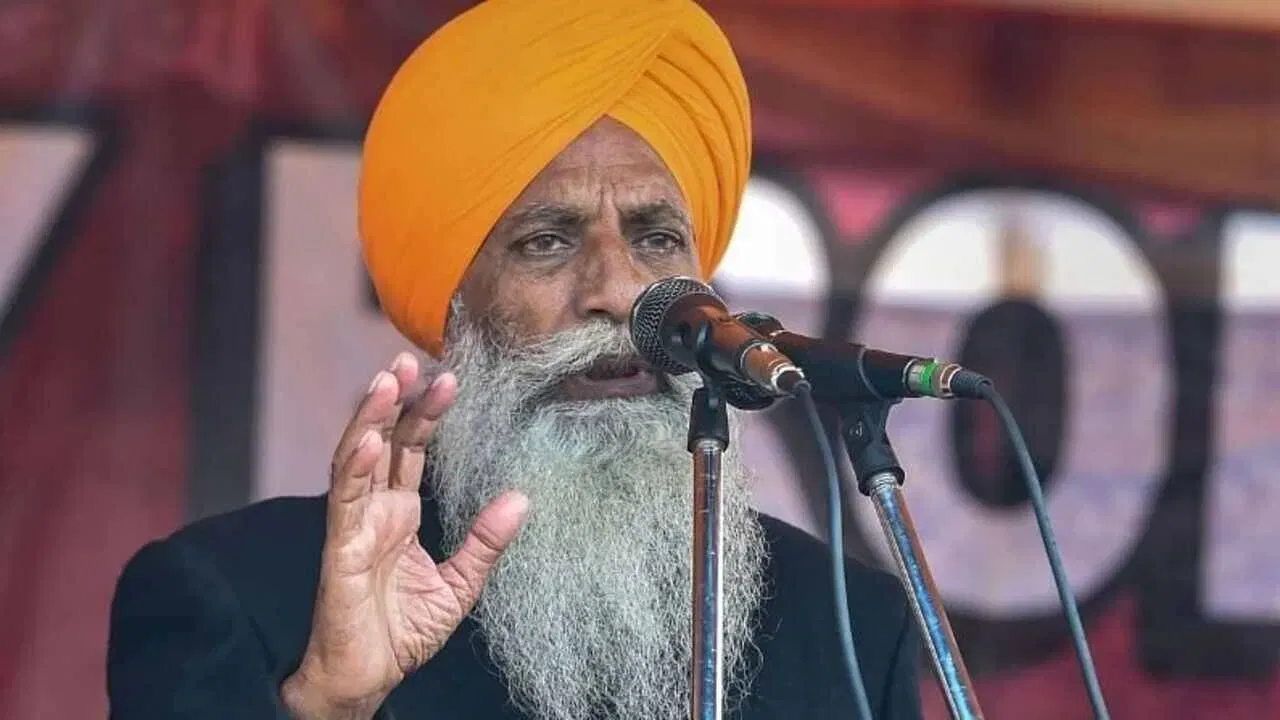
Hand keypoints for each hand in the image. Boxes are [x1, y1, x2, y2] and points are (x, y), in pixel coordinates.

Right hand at [281, 353, 528, 719]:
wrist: (368, 676)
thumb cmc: (403, 631)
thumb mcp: (460, 583)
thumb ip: (485, 542)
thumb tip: (521, 498)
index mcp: (400, 512)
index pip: (411, 450)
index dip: (426, 414)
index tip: (449, 378)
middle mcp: (373, 510)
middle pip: (383, 442)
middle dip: (395, 401)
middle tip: (409, 360)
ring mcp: (353, 525)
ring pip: (355, 459)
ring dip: (370, 419)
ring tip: (387, 381)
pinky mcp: (340, 548)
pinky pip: (344, 502)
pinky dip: (354, 469)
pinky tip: (369, 442)